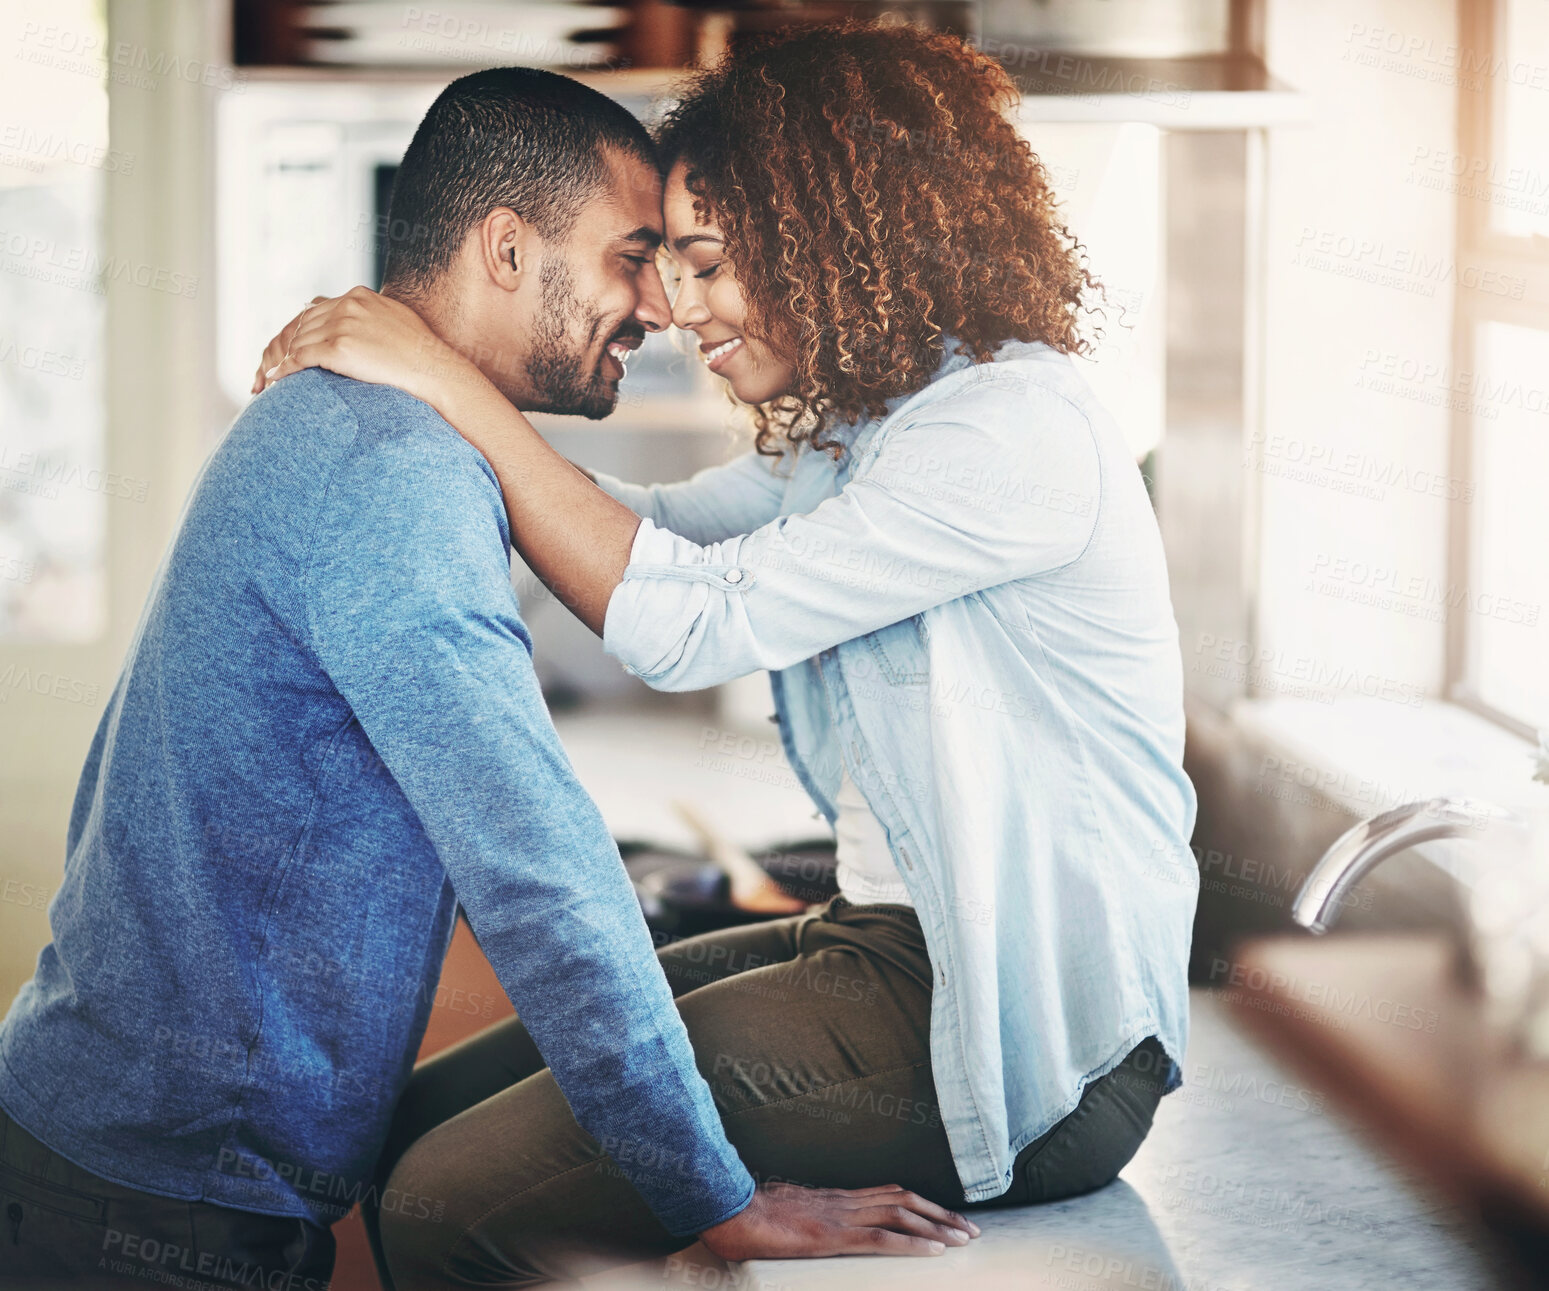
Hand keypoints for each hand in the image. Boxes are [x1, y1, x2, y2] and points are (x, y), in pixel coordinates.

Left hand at [250, 286, 470, 411]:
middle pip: (300, 324)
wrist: (435, 370)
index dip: (296, 332)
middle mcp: (347, 304)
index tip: (286, 350)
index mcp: (359, 296)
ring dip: (279, 361)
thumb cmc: (422, 355)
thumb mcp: (395, 322)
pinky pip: (300, 357)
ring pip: (297, 341)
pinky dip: (283, 370)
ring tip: (266, 379)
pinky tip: (274, 381)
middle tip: (267, 369)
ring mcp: (342, 324)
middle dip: (280, 347)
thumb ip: (370, 318)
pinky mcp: (339, 347)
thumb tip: (357, 325)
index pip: (314, 310)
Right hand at [699, 1182, 979, 1261]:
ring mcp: (840, 1216)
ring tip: (962, 1240)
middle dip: (941, 1215)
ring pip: (900, 1214)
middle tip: (970, 1229)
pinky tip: (934, 1251)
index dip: (922, 1204)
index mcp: (835, 1198)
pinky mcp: (832, 1236)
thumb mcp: (787, 1217)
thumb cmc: (751, 1217)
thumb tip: (816, 1231)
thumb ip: (809, 1221)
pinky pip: (880, 1238)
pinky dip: (911, 1243)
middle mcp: (844, 1201)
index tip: (946, 1217)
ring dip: (936, 1227)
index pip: (889, 1194)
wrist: (730, 1211)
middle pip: (904, 1200)